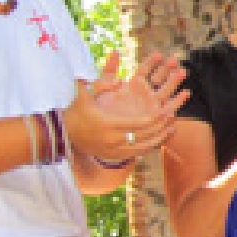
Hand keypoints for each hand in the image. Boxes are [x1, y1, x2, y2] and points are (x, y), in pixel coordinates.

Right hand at [69, 51, 186, 162]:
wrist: (63, 134)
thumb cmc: (76, 110)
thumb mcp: (85, 92)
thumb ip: (102, 83)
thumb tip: (120, 80)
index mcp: (107, 124)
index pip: (137, 124)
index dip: (154, 119)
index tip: (165, 111)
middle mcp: (111, 139)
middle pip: (143, 136)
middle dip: (160, 127)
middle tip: (172, 117)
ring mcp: (112, 150)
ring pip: (142, 148)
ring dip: (158, 139)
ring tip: (171, 129)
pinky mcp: (112, 156)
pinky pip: (135, 154)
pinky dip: (149, 147)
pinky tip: (159, 140)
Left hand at [95, 51, 187, 121]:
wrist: (103, 133)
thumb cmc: (99, 110)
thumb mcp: (100, 87)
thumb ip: (108, 69)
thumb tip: (115, 51)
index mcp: (133, 85)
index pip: (145, 70)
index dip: (152, 62)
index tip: (158, 54)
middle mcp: (145, 93)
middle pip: (159, 78)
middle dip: (167, 69)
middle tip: (174, 60)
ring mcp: (152, 104)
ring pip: (167, 90)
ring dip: (175, 81)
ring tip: (182, 72)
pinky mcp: (156, 116)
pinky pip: (170, 107)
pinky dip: (178, 101)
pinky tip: (185, 93)